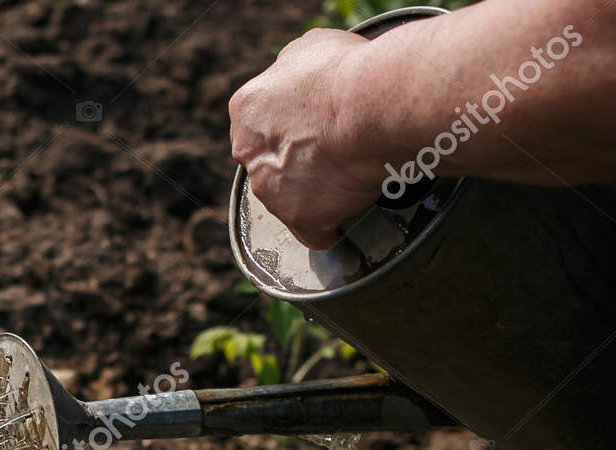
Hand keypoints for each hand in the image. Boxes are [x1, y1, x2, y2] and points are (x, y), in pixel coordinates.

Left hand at [229, 30, 383, 249]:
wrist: (369, 107)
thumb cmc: (344, 72)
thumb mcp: (309, 48)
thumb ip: (293, 71)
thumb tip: (299, 79)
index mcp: (247, 110)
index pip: (262, 126)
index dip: (292, 127)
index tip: (316, 127)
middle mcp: (249, 153)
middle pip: (271, 164)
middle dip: (298, 162)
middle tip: (335, 153)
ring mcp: (271, 191)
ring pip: (289, 199)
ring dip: (314, 195)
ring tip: (349, 183)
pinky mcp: (299, 219)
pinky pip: (314, 233)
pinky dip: (331, 230)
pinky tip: (347, 222)